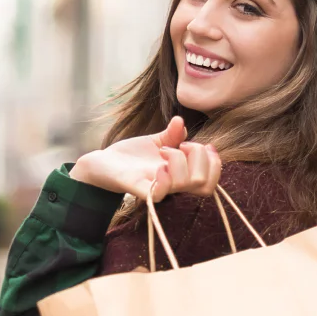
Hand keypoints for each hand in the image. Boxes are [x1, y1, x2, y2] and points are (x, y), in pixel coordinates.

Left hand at [70, 116, 221, 202]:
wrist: (102, 163)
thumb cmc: (131, 157)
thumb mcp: (155, 142)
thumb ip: (171, 135)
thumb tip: (181, 122)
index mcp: (179, 174)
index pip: (209, 181)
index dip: (214, 163)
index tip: (204, 145)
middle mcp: (171, 183)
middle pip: (203, 183)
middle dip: (198, 157)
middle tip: (180, 146)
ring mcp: (156, 186)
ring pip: (184, 184)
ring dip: (178, 160)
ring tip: (162, 151)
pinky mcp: (137, 188)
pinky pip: (157, 194)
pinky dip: (163, 180)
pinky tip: (158, 166)